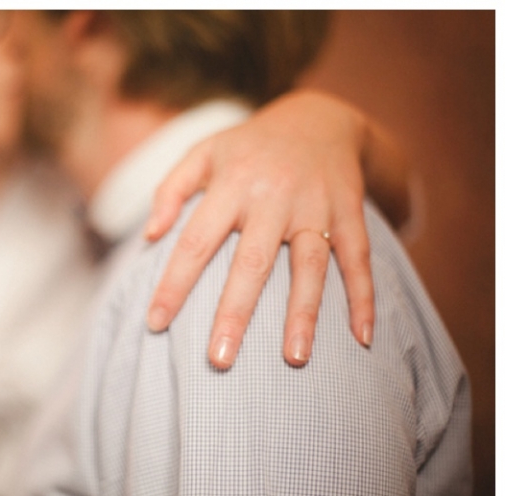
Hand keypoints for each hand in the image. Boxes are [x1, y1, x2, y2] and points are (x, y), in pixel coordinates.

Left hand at [145, 90, 405, 368]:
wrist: (319, 117)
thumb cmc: (248, 147)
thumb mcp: (203, 153)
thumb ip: (170, 190)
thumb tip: (150, 236)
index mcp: (230, 184)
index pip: (196, 241)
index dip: (175, 283)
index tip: (155, 323)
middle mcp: (272, 197)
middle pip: (252, 262)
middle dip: (235, 312)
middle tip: (219, 359)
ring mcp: (315, 206)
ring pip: (309, 265)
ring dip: (303, 313)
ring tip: (294, 359)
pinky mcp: (349, 212)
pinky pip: (359, 257)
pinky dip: (364, 296)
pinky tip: (363, 336)